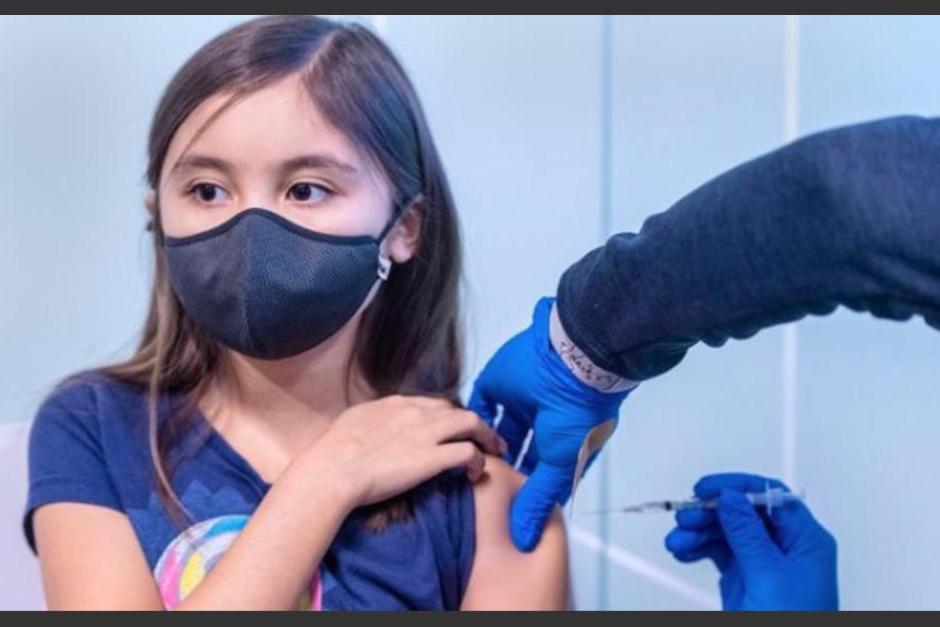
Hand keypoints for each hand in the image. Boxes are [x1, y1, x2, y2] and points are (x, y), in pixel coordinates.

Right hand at [302, 395, 505, 509]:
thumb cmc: (333, 452)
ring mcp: (427, 433)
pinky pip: (469, 453)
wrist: (333, 470)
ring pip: (471, 422)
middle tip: (486, 438)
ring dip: (486, 436)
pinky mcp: (434, 458)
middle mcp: (416, 412)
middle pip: (456, 410)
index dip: (447, 416)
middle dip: (474, 423)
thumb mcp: (353, 422)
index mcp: (396, 403)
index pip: (433, 404)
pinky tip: (476, 473)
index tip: (453, 429)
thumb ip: (372, 420)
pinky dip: (479, 460)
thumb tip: (373, 426)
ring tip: (494, 450)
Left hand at [468, 297, 631, 550]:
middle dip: (497, 469)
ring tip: (462, 465)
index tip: (500, 512)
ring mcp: (519, 403)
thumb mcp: (562, 464)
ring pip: (493, 430)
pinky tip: (454, 434)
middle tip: (474, 488)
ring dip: (480, 445)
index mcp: (561, 444)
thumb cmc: (574, 419)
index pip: (538, 474)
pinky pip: (477, 403)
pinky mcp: (498, 385)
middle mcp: (540, 425)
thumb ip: (538, 498)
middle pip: (514, 454)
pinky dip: (466, 417)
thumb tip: (524, 538)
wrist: (570, 361)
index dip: (521, 491)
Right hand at [664, 473, 837, 610]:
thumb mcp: (768, 575)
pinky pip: (717, 552)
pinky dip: (697, 549)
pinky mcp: (744, 578)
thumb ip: (748, 532)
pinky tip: (683, 551)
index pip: (771, 497)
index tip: (707, 488)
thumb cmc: (791, 624)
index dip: (737, 487)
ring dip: (698, 532)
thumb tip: (731, 496)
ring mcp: (763, 563)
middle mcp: (785, 548)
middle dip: (710, 512)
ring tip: (678, 541)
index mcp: (806, 542)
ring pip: (725, 531)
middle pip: (743, 512)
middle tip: (685, 517)